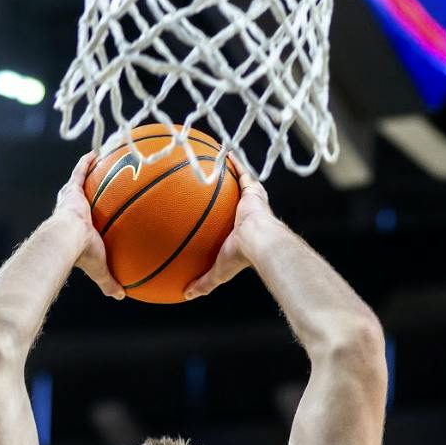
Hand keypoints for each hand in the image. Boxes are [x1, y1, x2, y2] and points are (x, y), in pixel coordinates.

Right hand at [51, 151, 124, 299]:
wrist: (67, 240)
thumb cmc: (82, 255)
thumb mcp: (100, 269)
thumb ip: (109, 281)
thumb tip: (121, 295)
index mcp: (75, 229)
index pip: (81, 221)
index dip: (86, 216)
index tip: (93, 213)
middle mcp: (70, 212)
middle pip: (77, 198)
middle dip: (83, 190)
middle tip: (94, 184)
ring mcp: (70, 199)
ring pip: (79, 182)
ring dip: (86, 171)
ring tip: (99, 161)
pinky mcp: (72, 189)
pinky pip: (80, 171)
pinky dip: (87, 162)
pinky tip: (97, 152)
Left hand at [183, 163, 278, 299]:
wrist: (260, 243)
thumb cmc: (241, 257)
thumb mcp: (218, 272)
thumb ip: (204, 282)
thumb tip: (185, 294)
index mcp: (239, 232)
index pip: (226, 223)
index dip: (218, 218)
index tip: (206, 214)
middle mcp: (245, 214)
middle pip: (231, 200)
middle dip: (222, 192)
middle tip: (205, 184)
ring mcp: (250, 201)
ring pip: (236, 183)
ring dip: (226, 172)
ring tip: (210, 160)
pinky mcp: (253, 189)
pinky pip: (241, 171)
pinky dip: (231, 161)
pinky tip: (219, 150)